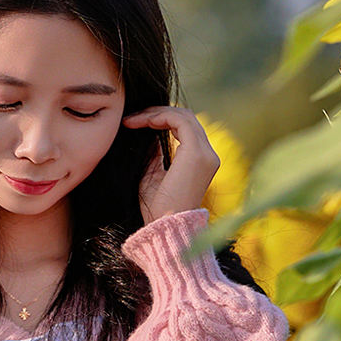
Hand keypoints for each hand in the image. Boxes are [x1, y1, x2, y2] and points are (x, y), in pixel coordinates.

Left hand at [125, 106, 219, 223]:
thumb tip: (149, 131)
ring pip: (183, 116)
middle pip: (186, 118)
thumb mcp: (153, 173)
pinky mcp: (197, 153)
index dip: (161, 120)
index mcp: (201, 161)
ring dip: (156, 113)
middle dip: (157, 113)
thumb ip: (155, 152)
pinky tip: (141, 121)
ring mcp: (206, 154)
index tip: (135, 123)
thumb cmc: (156, 208)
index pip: (185, 128)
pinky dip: (159, 116)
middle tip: (132, 117)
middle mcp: (208, 155)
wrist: (164, 227)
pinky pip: (179, 121)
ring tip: (132, 119)